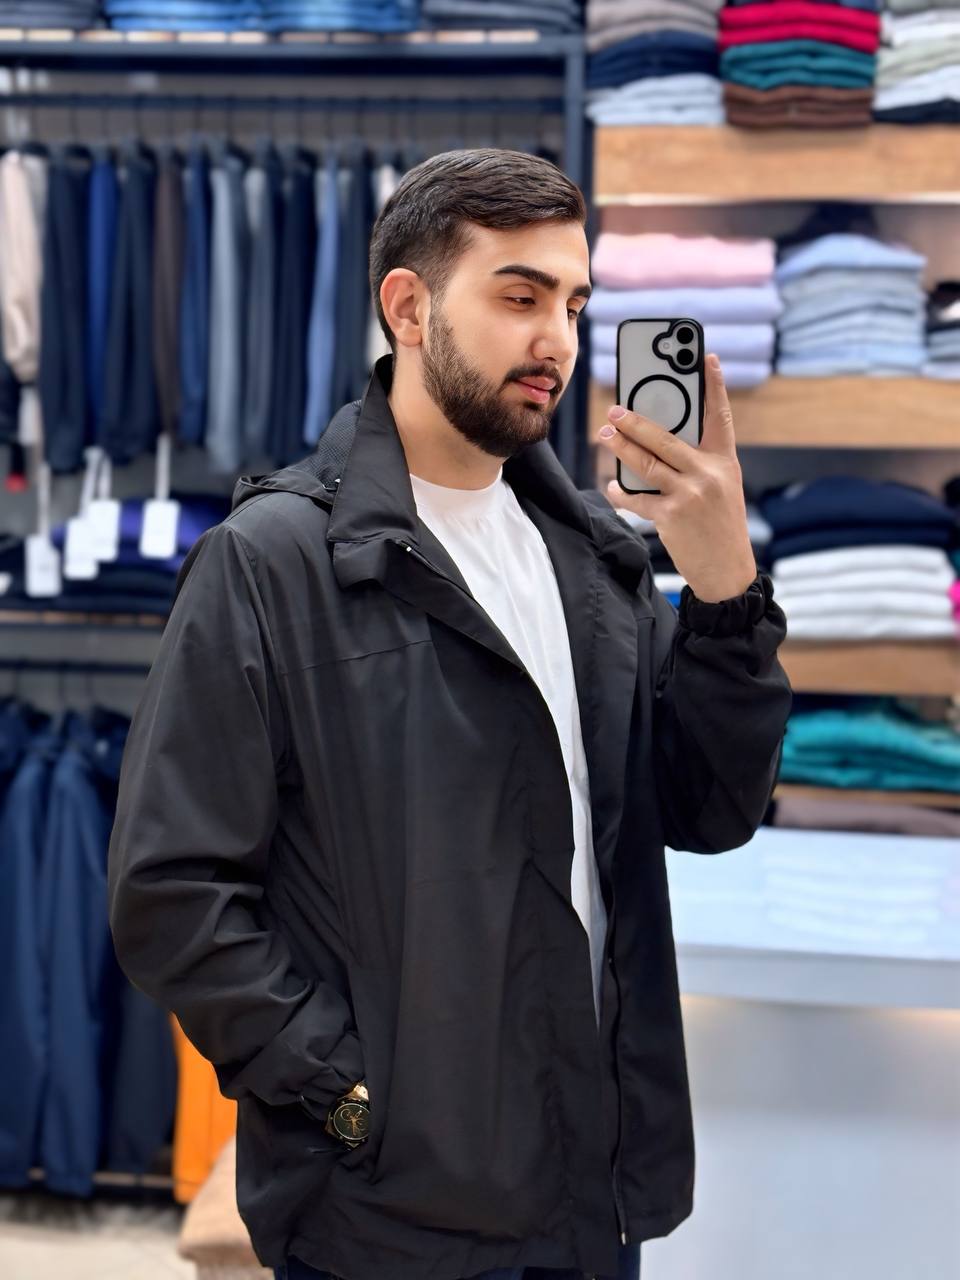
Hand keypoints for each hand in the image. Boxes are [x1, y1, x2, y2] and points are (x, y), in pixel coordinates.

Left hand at [598, 353, 756, 602]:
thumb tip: (656, 444)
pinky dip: (622, 491)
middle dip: (636, 421)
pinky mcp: (670, 517)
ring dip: (621, 447)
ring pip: (646, 463)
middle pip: (666, 438)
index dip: (715, 386)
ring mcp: (690, 494)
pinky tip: (613, 485)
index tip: (707, 357)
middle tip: (615, 409)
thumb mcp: (722, 489)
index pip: (721, 416)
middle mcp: (709, 474)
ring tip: (605, 434)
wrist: (728, 572)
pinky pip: (637, 498)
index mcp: (725, 462)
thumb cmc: (721, 527)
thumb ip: (698, 463)